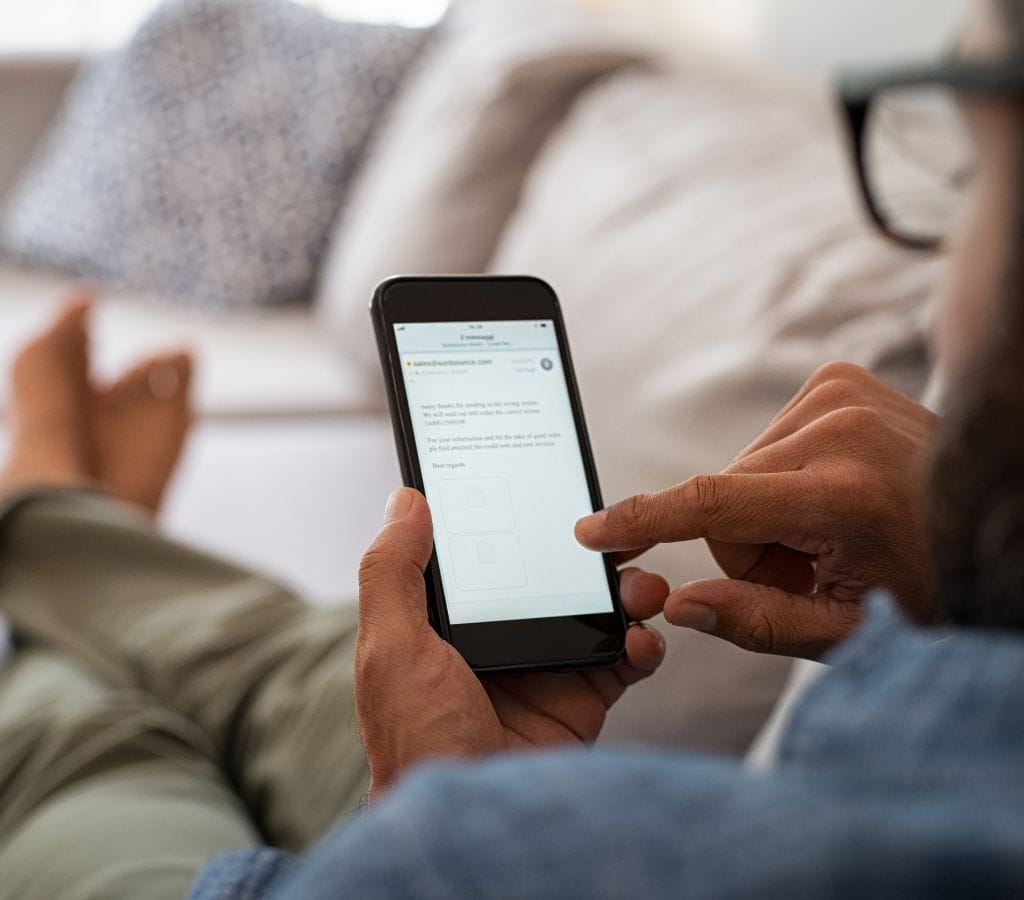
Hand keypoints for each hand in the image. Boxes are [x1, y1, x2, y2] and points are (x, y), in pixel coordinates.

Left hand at [356, 488, 666, 799]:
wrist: (474, 826)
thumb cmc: (417, 740)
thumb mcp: (391, 648)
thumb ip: (393, 572)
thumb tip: (406, 500)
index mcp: (452, 621)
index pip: (492, 554)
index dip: (522, 522)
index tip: (551, 490)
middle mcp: (501, 638)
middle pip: (555, 576)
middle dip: (590, 554)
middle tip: (617, 536)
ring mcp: (546, 668)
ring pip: (596, 610)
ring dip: (627, 591)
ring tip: (640, 587)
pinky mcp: (581, 700)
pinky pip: (624, 660)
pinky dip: (643, 644)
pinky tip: (641, 641)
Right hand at [575, 363, 936, 659]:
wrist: (996, 519)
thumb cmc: (930, 583)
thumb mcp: (848, 630)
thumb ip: (757, 621)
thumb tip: (678, 606)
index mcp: (844, 495)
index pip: (712, 504)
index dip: (643, 519)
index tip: (592, 529)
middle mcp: (839, 429)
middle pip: (723, 497)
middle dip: (750, 542)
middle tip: (813, 561)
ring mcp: (841, 393)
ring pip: (740, 470)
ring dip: (768, 508)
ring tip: (831, 526)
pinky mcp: (838, 379)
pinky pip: (766, 439)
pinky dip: (784, 474)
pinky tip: (832, 490)